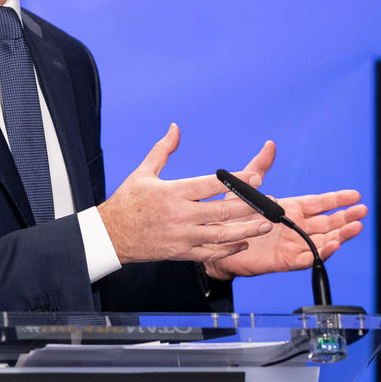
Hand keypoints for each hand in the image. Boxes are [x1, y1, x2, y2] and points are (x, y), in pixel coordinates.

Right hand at [97, 124, 271, 263]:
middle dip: (249, 206)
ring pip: (220, 235)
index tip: (255, 176)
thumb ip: (163, 150)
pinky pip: (209, 253)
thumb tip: (175, 127)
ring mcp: (181, 236)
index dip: (236, 180)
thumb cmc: (127, 201)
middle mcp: (179, 215)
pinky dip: (229, 249)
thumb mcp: (143, 172)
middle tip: (270, 201)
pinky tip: (243, 242)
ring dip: (246, 229)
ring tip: (266, 224)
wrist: (110, 236)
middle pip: (221, 211)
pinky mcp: (180, 253)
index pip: (210, 185)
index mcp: (172, 192)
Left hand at [203, 146, 365, 279]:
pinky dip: (321, 252)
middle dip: (346, 217)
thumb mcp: (245, 187)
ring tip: (356, 227)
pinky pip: (307, 257)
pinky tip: (333, 245)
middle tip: (362, 211)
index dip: (338, 200)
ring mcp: (291, 244)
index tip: (355, 195)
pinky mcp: (284, 260)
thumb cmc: (228, 215)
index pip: (320, 203)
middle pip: (328, 222)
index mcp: (290, 209)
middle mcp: (294, 226)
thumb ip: (259, 167)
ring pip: (323, 240)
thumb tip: (270, 145)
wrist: (214, 242)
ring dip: (341, 235)